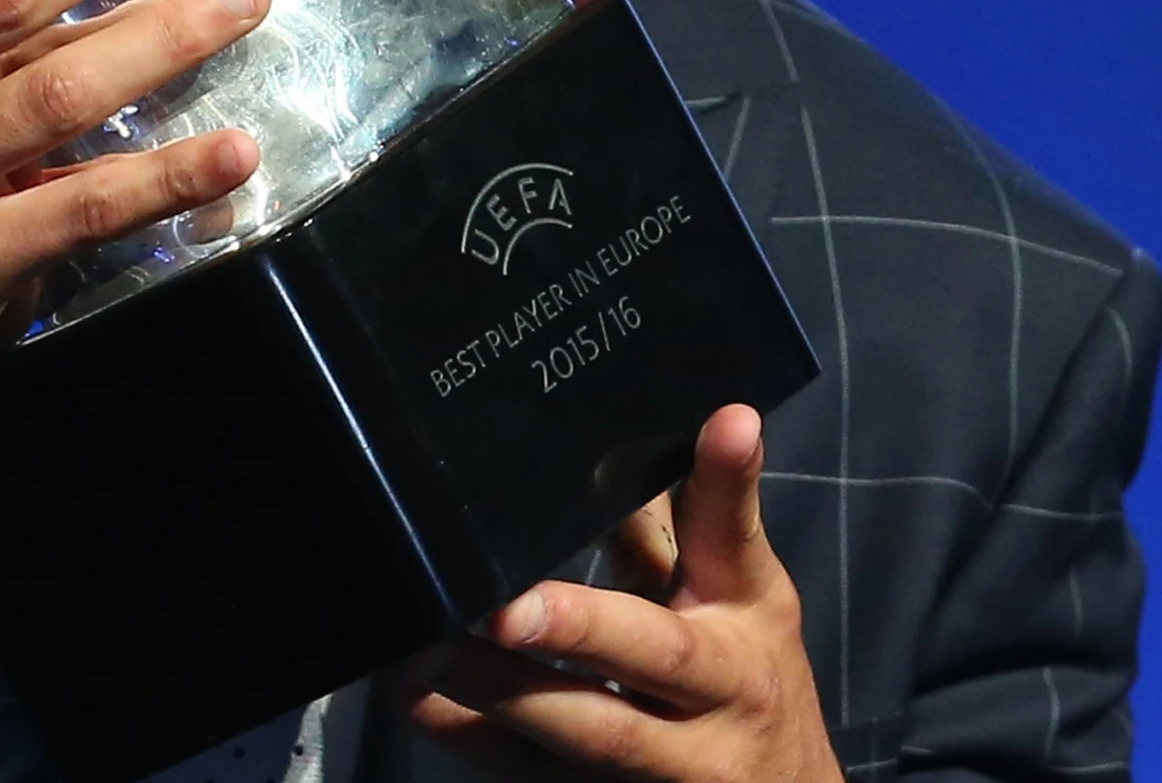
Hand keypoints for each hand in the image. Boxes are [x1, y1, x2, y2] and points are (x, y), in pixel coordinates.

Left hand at [389, 407, 840, 782]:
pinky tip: (413, 696)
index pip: (731, 553)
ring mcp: (649, 773)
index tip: (721, 425)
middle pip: (644, 663)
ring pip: (574, 737)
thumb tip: (691, 415)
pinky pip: (524, 775)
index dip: (721, 490)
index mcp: (739, 635)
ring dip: (489, 696)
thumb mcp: (743, 597)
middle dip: (574, 632)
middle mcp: (703, 711)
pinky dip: (464, 736)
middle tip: (502, 603)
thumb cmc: (749, 678)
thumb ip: (703, 515)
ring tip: (417, 649)